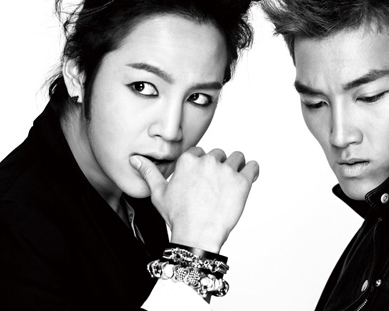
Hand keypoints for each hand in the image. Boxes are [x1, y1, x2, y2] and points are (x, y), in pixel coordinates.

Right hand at [129, 147, 258, 252]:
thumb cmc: (178, 217)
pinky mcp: (242, 181)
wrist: (196, 236)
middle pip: (219, 154)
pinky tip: (250, 178)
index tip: (203, 180)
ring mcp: (226, 170)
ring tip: (232, 184)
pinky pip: (253, 166)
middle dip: (219, 167)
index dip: (202, 166)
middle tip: (216, 187)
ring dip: (237, 167)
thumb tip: (135, 159)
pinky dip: (253, 171)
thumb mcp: (159, 193)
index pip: (201, 152)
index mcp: (188, 160)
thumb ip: (149, 172)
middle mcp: (208, 161)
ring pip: (237, 157)